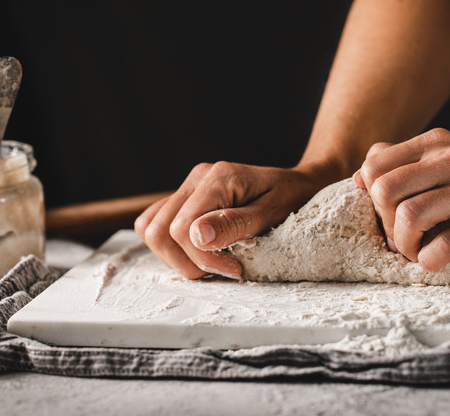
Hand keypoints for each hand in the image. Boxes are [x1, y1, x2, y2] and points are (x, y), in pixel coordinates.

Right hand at [135, 161, 335, 278]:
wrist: (299, 185)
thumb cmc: (292, 198)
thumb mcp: (272, 213)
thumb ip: (234, 224)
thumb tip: (196, 236)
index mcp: (218, 178)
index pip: (181, 229)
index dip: (202, 259)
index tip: (233, 269)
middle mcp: (197, 178)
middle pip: (158, 232)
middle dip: (187, 262)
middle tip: (222, 270)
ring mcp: (188, 187)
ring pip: (151, 230)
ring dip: (176, 257)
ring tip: (212, 263)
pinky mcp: (186, 199)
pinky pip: (157, 224)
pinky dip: (172, 246)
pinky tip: (201, 254)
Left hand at [354, 128, 449, 271]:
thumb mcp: (440, 162)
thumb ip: (398, 163)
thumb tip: (359, 178)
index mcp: (435, 143)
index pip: (373, 166)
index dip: (371, 198)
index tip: (390, 215)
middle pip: (385, 190)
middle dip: (384, 223)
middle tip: (401, 237)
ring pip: (410, 216)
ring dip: (405, 245)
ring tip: (417, 251)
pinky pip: (443, 245)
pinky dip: (429, 260)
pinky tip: (435, 260)